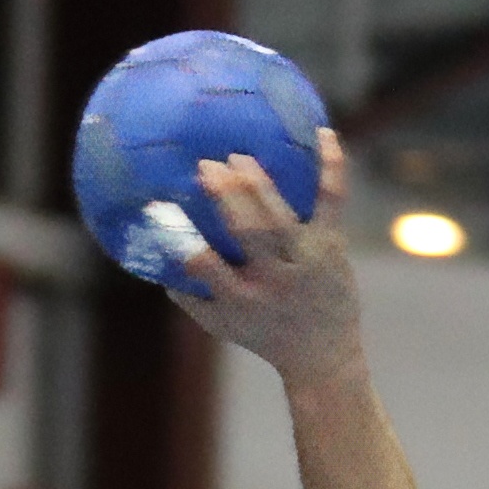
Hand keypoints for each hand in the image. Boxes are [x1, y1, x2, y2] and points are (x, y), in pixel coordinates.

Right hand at [157, 133, 367, 382]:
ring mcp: (304, 258)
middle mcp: (272, 278)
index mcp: (239, 298)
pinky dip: (331, 166)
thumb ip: (188, 298)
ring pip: (280, 215)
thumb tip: (157, 261)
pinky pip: (332, 200)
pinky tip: (323, 134)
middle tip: (206, 166)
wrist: (322, 354)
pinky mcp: (331, 243)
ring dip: (258, 182)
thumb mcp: (220, 326)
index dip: (184, 239)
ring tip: (238, 157)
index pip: (206, 267)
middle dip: (226, 195)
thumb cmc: (264, 335)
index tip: (161, 212)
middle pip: (247, 231)